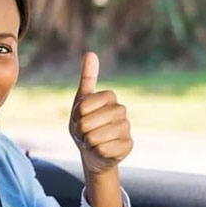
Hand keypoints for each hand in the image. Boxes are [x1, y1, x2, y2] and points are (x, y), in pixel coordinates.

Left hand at [69, 52, 132, 174]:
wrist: (92, 152)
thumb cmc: (85, 125)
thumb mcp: (81, 102)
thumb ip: (88, 79)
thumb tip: (91, 53)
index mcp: (110, 97)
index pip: (84, 105)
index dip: (77, 115)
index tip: (80, 118)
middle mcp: (121, 111)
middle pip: (88, 122)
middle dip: (81, 131)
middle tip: (85, 133)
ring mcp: (127, 128)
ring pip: (96, 137)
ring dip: (88, 142)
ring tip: (92, 141)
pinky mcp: (128, 146)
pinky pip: (104, 150)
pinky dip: (97, 152)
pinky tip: (101, 151)